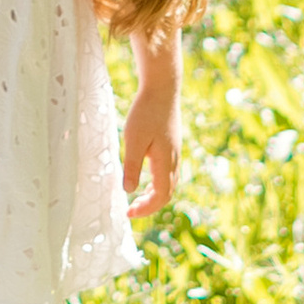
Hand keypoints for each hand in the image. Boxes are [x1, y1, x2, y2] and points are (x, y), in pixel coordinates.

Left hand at [123, 75, 181, 220]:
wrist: (163, 89)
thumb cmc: (146, 113)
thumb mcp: (134, 140)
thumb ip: (132, 166)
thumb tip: (128, 191)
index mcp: (165, 162)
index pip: (160, 196)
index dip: (145, 209)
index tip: (128, 214)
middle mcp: (174, 161)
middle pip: (167, 193)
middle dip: (150, 206)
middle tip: (131, 211)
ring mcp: (175, 153)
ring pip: (169, 184)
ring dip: (154, 196)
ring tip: (137, 200)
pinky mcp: (172, 146)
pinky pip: (168, 173)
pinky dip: (157, 184)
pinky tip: (145, 180)